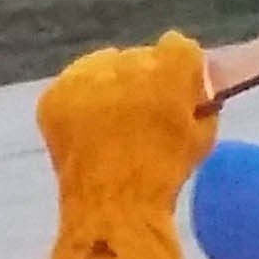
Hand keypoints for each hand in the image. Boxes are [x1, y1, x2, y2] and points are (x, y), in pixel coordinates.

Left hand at [33, 35, 213, 258]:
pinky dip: (80, 102)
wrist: (113, 210)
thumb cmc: (164, 176)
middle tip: (139, 113)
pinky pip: (72, 85)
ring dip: (110, 87)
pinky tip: (88, 127)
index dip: (177, 71)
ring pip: (103, 66)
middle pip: (138, 57)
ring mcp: (86, 80)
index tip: (173, 92)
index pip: (177, 47)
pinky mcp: (57, 96)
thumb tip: (191, 75)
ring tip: (111, 122)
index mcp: (170, 71)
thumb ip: (200, 94)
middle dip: (142, 80)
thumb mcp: (201, 133)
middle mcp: (126, 65)